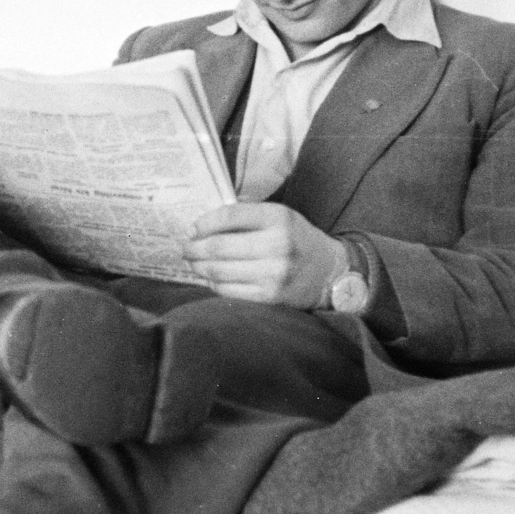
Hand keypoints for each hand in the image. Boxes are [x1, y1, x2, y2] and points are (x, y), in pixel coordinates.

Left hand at [184, 202, 344, 306]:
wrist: (330, 273)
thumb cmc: (297, 240)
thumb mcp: (279, 217)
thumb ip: (246, 216)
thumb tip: (201, 226)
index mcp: (278, 218)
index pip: (228, 216)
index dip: (203, 223)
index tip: (192, 228)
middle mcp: (277, 245)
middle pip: (218, 246)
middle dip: (194, 248)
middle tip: (185, 248)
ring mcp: (274, 274)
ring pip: (219, 271)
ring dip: (199, 266)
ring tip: (193, 262)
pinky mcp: (270, 297)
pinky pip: (229, 290)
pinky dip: (213, 283)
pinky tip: (210, 277)